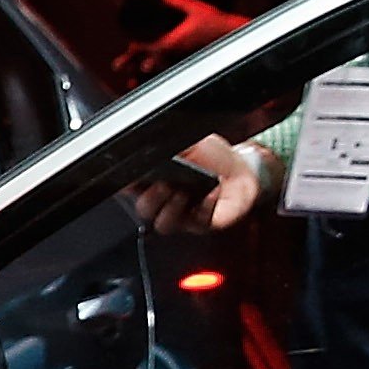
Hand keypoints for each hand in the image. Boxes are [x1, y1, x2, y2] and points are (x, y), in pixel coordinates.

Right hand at [136, 137, 264, 232]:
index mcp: (154, 181)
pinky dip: (204, 207)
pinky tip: (210, 193)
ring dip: (171, 209)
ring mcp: (182, 216)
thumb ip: (167, 148)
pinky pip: (197, 223)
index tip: (132, 182)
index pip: (131, 189)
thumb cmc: (212, 157)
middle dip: (150, 199)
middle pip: (144, 211)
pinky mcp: (202, 224)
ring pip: (163, 224)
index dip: (128, 188)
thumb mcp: (187, 143)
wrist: (239, 169)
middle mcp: (165, 202)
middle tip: (163, 185)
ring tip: (183, 193)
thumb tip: (149, 149)